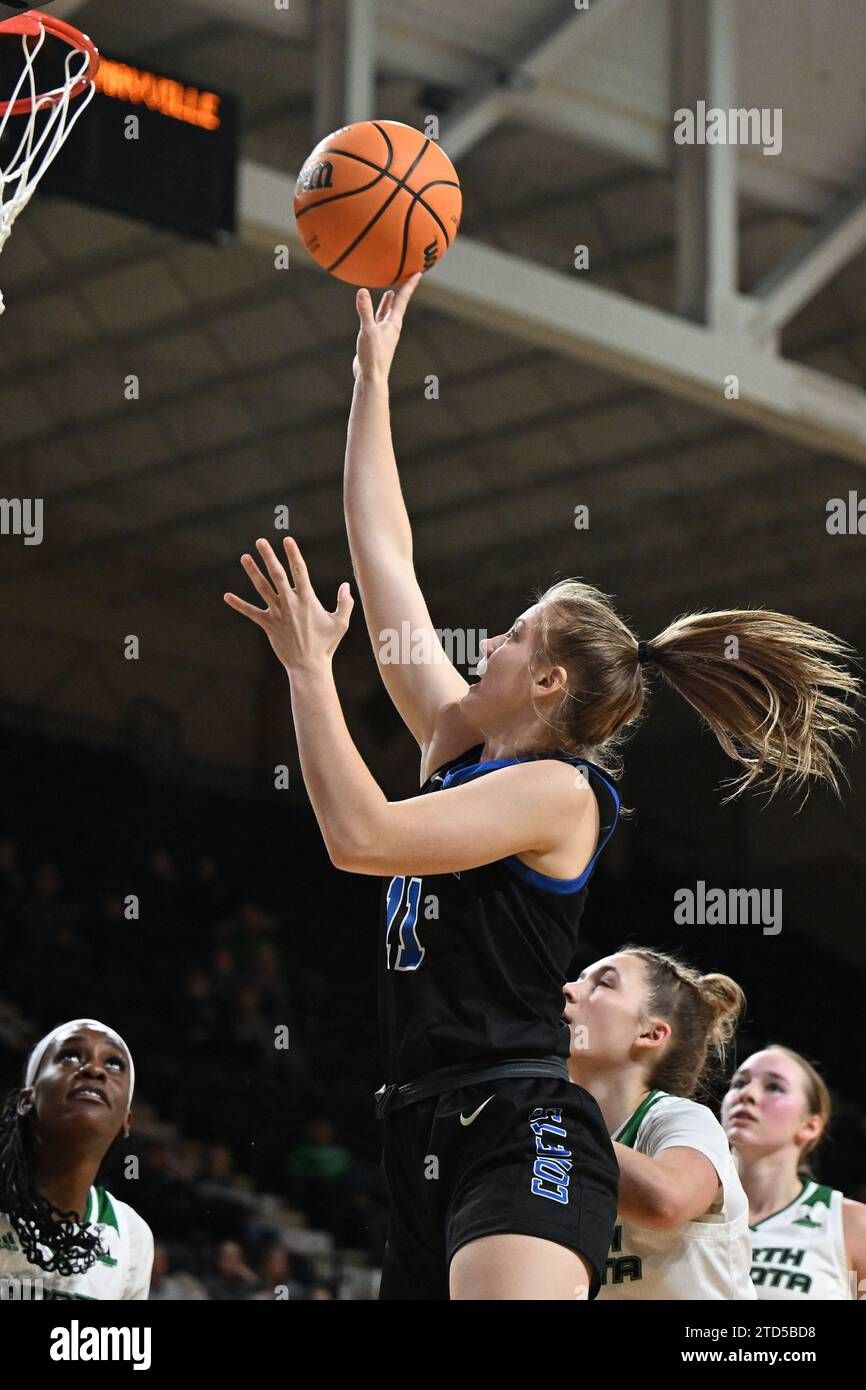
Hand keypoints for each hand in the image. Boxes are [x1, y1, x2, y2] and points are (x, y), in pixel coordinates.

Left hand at [224, 536, 352, 672]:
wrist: (308, 666)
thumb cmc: (326, 645)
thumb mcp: (341, 623)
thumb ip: (345, 603)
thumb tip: (346, 585)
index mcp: (307, 600)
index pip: (299, 571)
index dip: (293, 554)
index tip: (287, 540)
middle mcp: (290, 603)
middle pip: (277, 575)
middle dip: (268, 556)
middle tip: (260, 541)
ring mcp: (277, 614)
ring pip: (262, 588)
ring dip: (253, 572)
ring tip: (244, 557)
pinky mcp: (268, 625)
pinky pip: (251, 612)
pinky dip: (239, 604)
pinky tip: (227, 596)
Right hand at [352, 271, 421, 381]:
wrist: (371, 377)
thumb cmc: (372, 356)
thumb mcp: (367, 330)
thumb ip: (365, 311)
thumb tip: (363, 291)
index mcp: (393, 323)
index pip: (402, 299)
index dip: (410, 285)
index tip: (419, 273)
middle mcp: (390, 327)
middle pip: (397, 305)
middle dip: (401, 292)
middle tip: (405, 279)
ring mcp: (383, 334)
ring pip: (386, 314)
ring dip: (387, 303)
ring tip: (390, 291)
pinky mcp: (375, 340)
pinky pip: (376, 321)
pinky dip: (375, 312)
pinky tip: (371, 312)